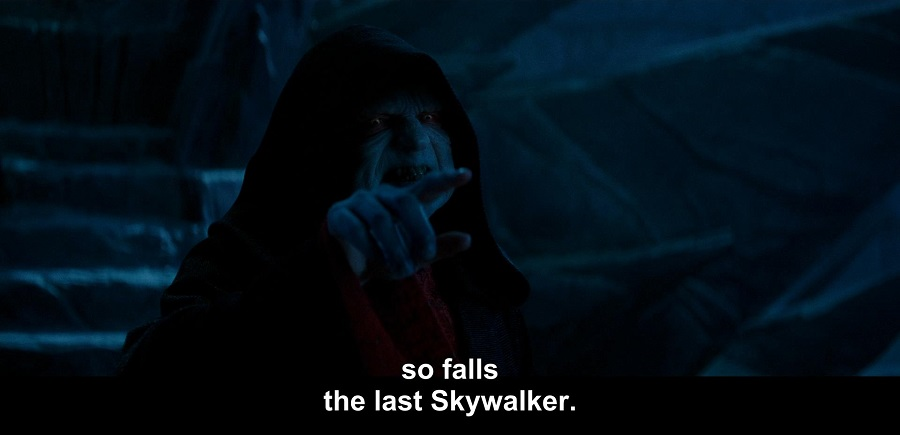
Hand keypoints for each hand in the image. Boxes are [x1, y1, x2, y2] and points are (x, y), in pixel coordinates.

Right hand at [326, 168, 472, 280]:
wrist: (347, 272)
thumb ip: (438, 248)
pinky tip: (378, 261)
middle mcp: (383, 195)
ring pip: (381, 218)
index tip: (467, 175)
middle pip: (406, 202)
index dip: (445, 179)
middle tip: (426, 254)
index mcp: (405, 201)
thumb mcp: (414, 257)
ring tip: (403, 269)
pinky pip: (357, 228)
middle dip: (419, 229)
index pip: (427, 186)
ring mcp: (359, 202)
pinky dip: (371, 247)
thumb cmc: (384, 258)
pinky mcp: (338, 214)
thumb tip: (468, 239)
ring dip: (394, 247)